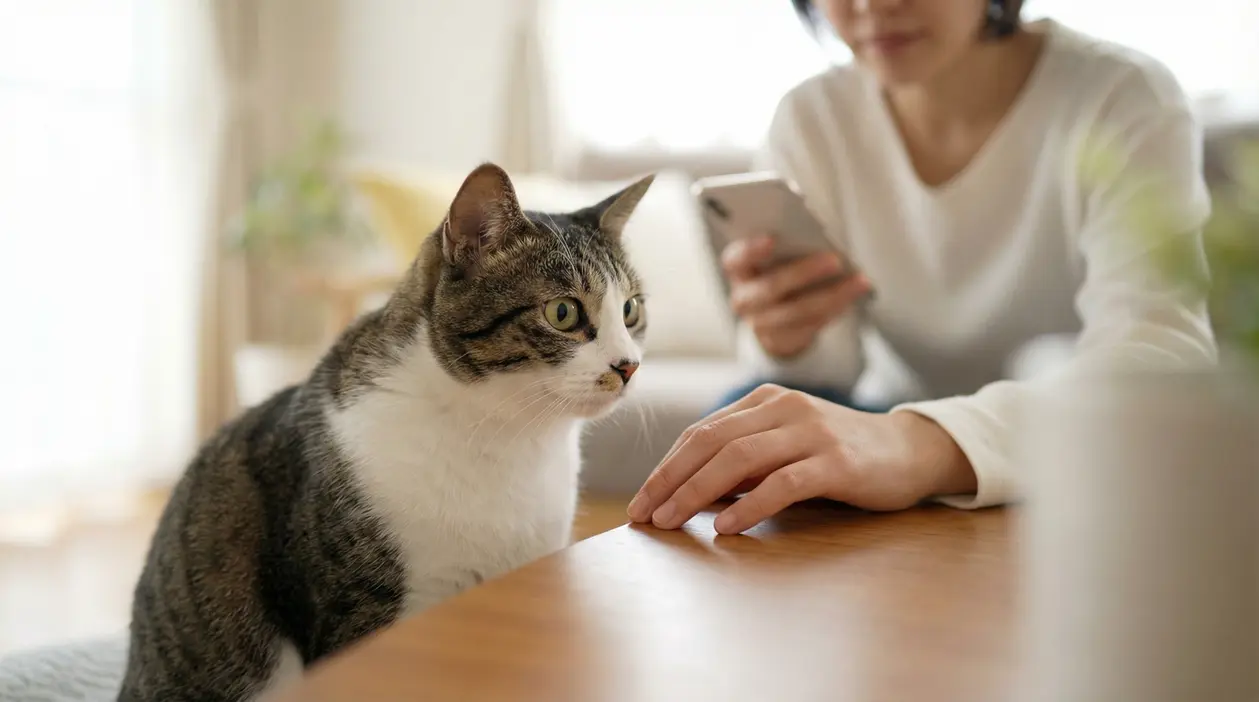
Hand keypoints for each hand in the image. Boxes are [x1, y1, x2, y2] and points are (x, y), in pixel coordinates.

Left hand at [626, 384, 977, 534]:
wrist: (910, 450)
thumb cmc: (838, 455)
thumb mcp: (783, 448)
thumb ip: (742, 463)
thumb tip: (686, 494)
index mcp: (764, 401)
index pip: (701, 432)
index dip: (665, 467)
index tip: (642, 502)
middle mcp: (784, 408)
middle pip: (711, 442)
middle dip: (670, 480)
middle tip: (644, 516)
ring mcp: (811, 432)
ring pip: (739, 458)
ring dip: (697, 492)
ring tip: (672, 521)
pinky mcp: (838, 461)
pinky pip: (784, 483)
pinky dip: (751, 506)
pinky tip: (727, 528)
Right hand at [722, 234, 871, 358]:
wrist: (771, 313)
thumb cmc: (777, 268)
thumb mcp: (775, 254)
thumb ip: (787, 242)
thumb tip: (816, 231)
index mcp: (738, 269)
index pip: (736, 259)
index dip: (752, 249)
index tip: (773, 238)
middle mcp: (744, 298)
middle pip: (771, 287)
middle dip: (805, 273)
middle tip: (836, 260)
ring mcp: (760, 323)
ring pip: (797, 312)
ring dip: (833, 296)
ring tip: (860, 281)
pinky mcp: (782, 340)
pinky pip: (811, 326)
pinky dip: (835, 309)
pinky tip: (854, 295)